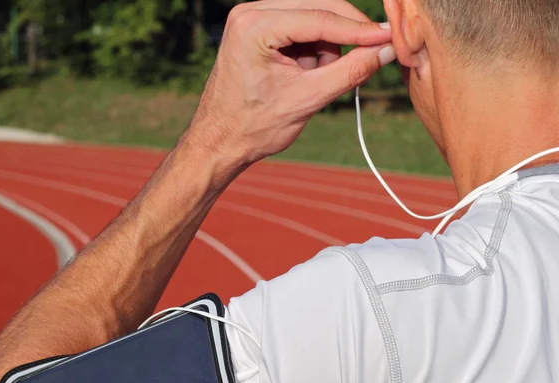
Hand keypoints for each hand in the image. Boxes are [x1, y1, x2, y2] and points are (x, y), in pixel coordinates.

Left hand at [185, 0, 394, 175]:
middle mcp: (250, 12)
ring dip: (325, 47)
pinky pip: (299, 28)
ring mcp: (252, 18)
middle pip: (318, 7)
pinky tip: (303, 75)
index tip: (390, 36)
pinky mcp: (257, 29)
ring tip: (312, 81)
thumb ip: (350, 71)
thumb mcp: (307, 99)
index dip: (359, 29)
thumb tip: (386, 50)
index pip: (320, 17)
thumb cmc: (252, 127)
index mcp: (254, 26)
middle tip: (371, 54)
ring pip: (312, 18)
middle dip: (344, 36)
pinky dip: (311, 50)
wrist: (219, 142)